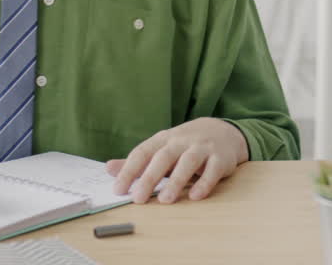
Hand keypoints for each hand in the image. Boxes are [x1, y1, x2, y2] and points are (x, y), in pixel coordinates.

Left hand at [105, 118, 248, 203]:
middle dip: (150, 177)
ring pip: (188, 162)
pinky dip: (204, 183)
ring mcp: (202, 147)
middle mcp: (182, 141)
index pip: (142, 152)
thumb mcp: (161, 149)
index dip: (129, 171)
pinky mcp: (221, 158)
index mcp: (163, 139)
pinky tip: (195, 196)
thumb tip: (108, 169)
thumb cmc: (185, 145)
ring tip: (166, 200)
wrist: (222, 132)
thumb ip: (137, 162)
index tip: (118, 190)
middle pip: (164, 157)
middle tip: (138, 198)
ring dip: (176, 181)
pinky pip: (213, 170)